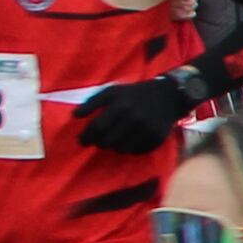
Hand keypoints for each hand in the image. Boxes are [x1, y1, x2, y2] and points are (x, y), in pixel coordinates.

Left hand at [71, 71, 202, 156]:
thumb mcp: (113, 91)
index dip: (87, 136)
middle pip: (108, 141)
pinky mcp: (156, 139)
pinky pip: (136, 152)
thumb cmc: (134, 94)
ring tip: (113, 140)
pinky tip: (128, 141)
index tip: (82, 141)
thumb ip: (93, 102)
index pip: (98, 127)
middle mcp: (134, 118)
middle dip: (99, 143)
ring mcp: (147, 130)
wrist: (168, 96)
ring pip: (121, 149)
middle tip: (97, 141)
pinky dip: (129, 149)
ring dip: (113, 147)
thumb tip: (75, 116)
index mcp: (122, 105)